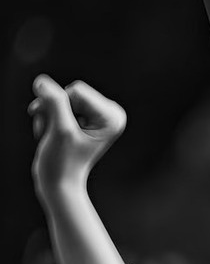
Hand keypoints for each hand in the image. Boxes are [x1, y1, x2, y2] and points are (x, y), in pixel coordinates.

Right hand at [29, 76, 126, 197]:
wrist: (58, 182)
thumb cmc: (63, 162)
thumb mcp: (60, 130)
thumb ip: (54, 103)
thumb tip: (42, 81)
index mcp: (113, 116)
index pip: (76, 90)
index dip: (61, 107)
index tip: (63, 131)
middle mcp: (108, 113)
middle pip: (68, 91)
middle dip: (53, 110)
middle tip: (55, 134)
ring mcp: (95, 114)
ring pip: (58, 96)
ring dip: (48, 115)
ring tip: (53, 136)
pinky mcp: (81, 117)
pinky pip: (54, 103)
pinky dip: (46, 117)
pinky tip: (51, 134)